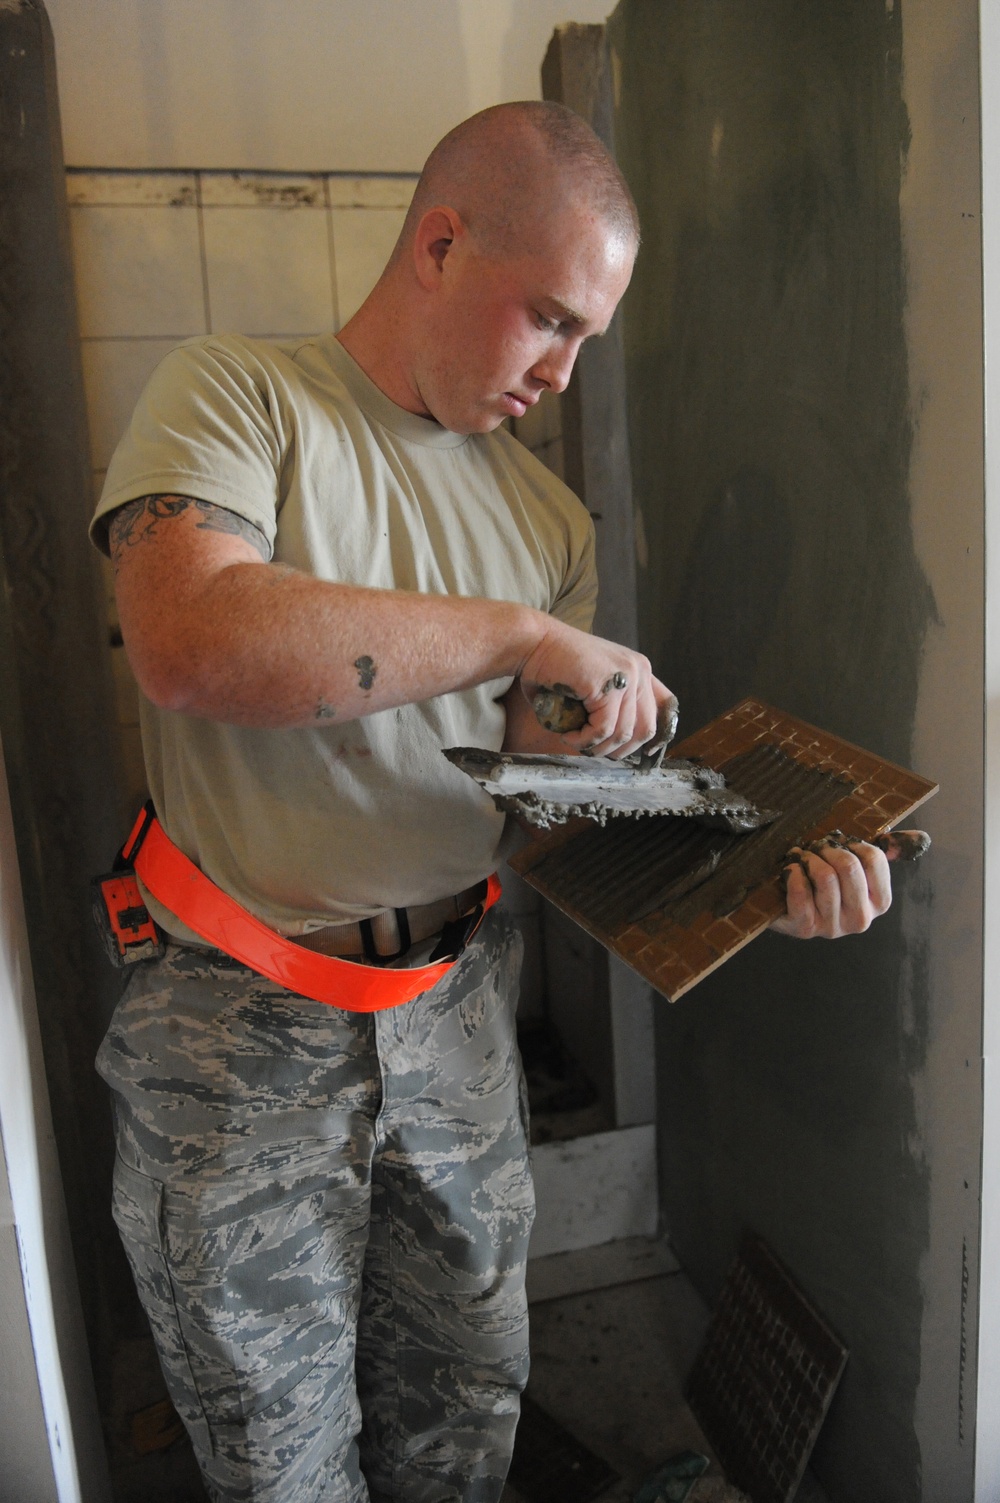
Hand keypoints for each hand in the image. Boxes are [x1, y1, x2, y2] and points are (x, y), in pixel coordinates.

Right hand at [518, 619, 672, 758]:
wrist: (533, 642)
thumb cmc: (554, 665)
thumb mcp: (593, 684)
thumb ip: (609, 706)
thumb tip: (618, 743)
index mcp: (639, 668)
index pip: (665, 707)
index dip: (653, 736)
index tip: (630, 749)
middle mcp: (640, 670)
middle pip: (647, 728)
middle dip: (621, 750)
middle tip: (595, 751)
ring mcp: (627, 677)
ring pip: (623, 733)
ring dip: (597, 747)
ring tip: (575, 742)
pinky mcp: (608, 686)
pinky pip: (603, 729)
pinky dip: (585, 740)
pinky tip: (569, 736)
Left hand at [770, 840, 891, 938]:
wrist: (790, 911)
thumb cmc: (825, 885)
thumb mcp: (855, 871)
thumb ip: (877, 854)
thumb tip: (908, 837)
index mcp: (879, 902)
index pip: (874, 860)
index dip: (852, 844)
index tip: (839, 844)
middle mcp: (861, 919)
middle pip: (850, 866)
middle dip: (828, 849)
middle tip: (816, 848)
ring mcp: (834, 927)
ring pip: (826, 876)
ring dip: (809, 859)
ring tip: (802, 858)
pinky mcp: (806, 928)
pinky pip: (801, 891)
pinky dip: (793, 872)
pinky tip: (791, 870)